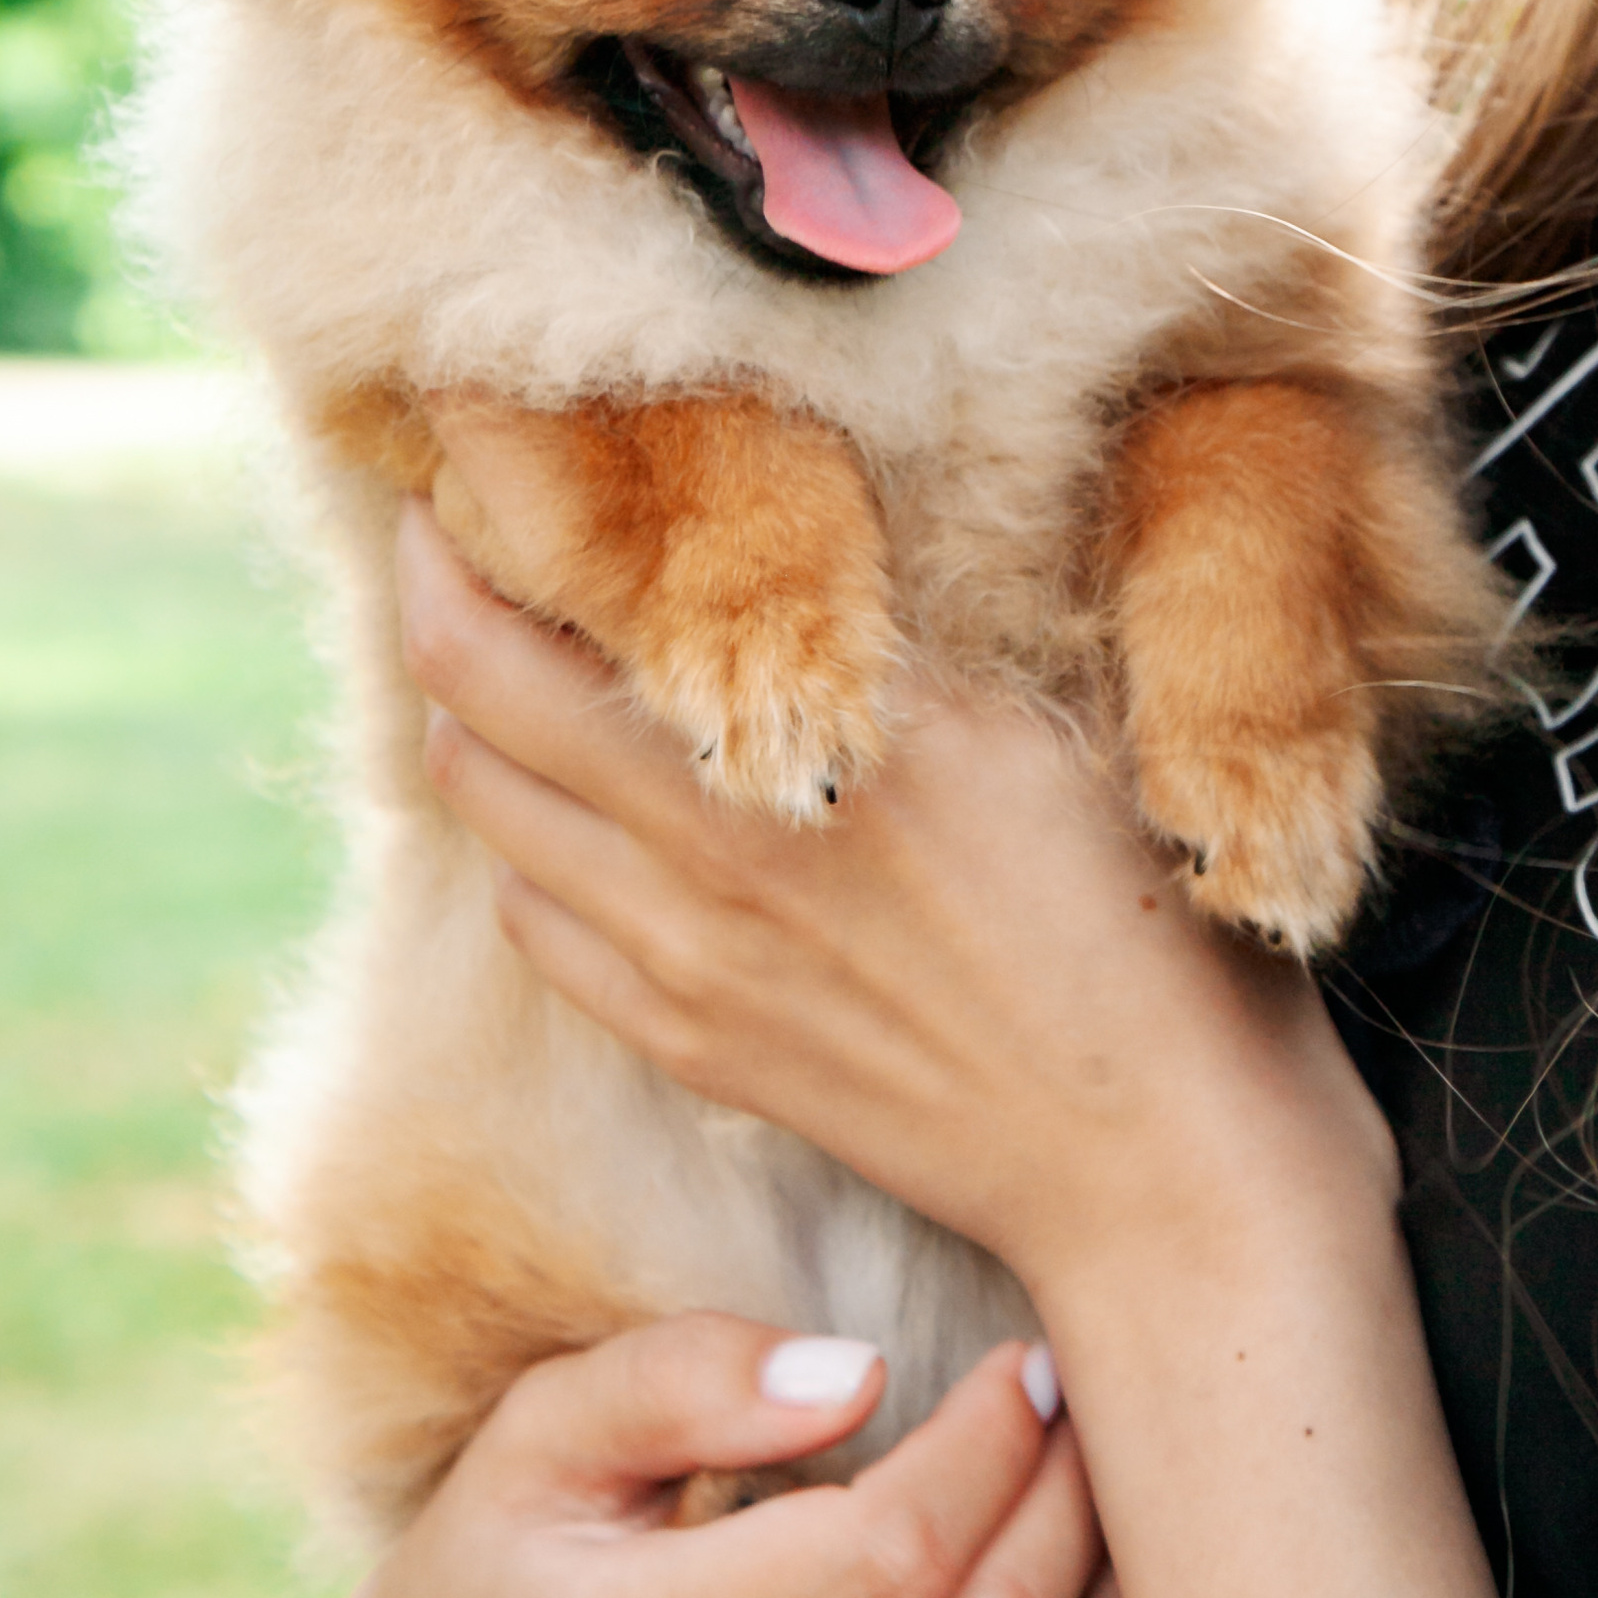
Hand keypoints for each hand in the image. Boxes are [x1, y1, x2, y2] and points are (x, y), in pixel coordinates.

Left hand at [395, 430, 1397, 1296]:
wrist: (1156, 1157)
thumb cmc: (1144, 910)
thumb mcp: (1044, 711)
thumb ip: (904, 615)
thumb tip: (794, 518)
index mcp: (816, 722)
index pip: (566, 595)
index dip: (490, 505)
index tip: (482, 440)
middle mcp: (715, 834)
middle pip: (472, 684)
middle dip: (441, 580)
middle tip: (451, 517)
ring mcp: (686, 953)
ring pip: (486, 803)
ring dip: (468, 710)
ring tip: (500, 645)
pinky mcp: (692, 1042)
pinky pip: (536, 920)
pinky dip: (520, 841)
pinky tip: (564, 807)